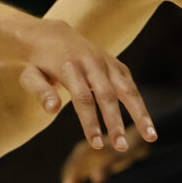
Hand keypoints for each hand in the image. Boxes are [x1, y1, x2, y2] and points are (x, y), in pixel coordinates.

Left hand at [11, 19, 154, 152]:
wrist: (53, 34)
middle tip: (120, 148)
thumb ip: (41, 91)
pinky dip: (140, 104)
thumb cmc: (39, 63)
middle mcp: (91, 62)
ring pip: (127, 89)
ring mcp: (106, 62)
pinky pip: (130, 85)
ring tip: (151, 137)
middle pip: (107, 95)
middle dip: (115, 122)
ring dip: (140, 114)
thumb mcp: (30, 76)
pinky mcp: (116, 64)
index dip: (90, 121)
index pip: (82, 98)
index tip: (96, 144)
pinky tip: (147, 125)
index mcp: (69, 66)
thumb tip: (52, 110)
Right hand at [59, 132, 152, 182]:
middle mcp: (81, 155)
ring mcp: (83, 162)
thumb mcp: (118, 157)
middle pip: (71, 173)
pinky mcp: (86, 170)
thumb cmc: (127, 148)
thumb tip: (95, 181)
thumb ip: (106, 167)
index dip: (70, 176)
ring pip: (74, 180)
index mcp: (86, 148)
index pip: (74, 163)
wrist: (132, 144)